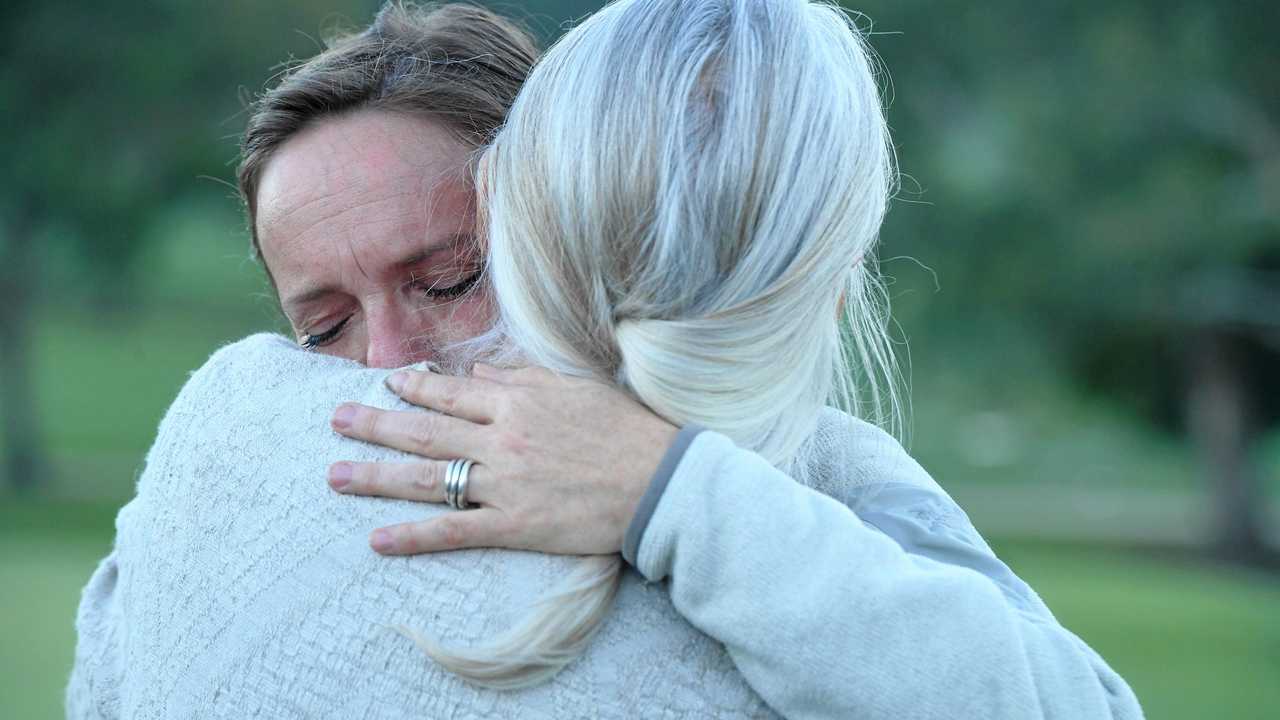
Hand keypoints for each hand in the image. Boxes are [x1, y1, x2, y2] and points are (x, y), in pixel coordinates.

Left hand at [327, 365, 678, 556]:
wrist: (661, 480)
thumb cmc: (627, 430)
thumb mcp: (577, 388)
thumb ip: (524, 378)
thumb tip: (480, 375)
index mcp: (517, 403)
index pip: (452, 393)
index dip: (415, 388)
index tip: (386, 384)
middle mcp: (501, 439)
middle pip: (425, 432)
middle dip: (375, 425)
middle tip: (336, 421)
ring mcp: (504, 483)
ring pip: (428, 478)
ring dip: (377, 476)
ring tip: (335, 476)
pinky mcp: (514, 524)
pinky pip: (454, 530)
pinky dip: (413, 536)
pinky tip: (377, 540)